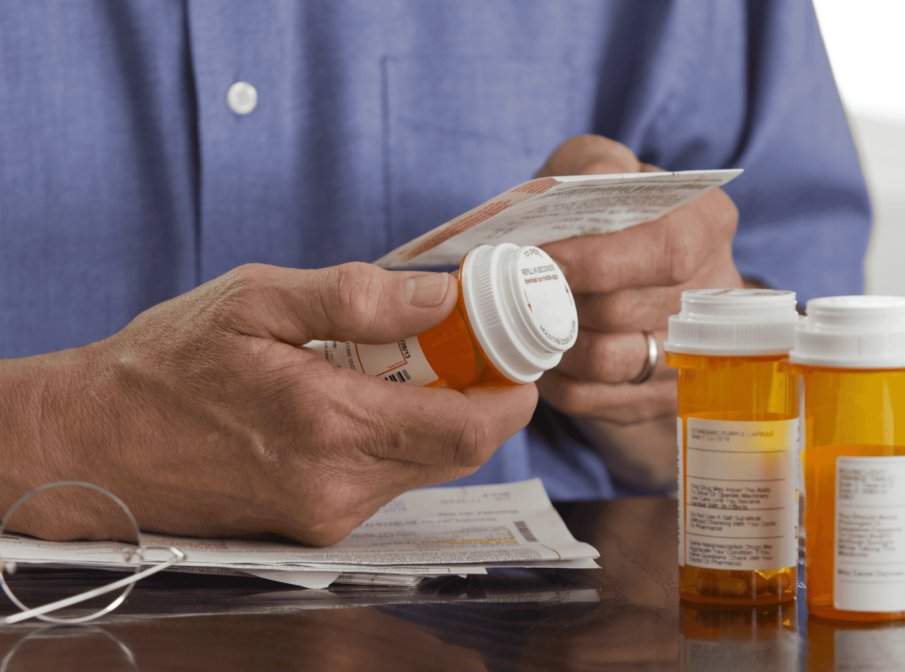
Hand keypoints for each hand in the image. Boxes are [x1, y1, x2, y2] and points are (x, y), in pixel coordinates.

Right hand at [0, 263, 536, 544]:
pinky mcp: (314, 526)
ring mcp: (327, 515)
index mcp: (330, 426)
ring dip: (440, 416)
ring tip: (413, 363)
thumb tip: (441, 296)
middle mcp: (337, 486)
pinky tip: (371, 398)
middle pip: (459, 452)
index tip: (520, 354)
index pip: (468, 430)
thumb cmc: (167, 365)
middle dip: (482, 398)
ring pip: (426, 468)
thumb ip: (355, 298)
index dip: (512, 395)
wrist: (96, 442)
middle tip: (471, 344)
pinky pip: (387, 482)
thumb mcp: (255, 300)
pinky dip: (401, 439)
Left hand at [534, 135, 742, 486]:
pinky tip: (541, 350)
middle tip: (517, 288)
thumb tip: (597, 180)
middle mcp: (713, 292)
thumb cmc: (597, 215)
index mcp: (707, 223)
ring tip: (527, 317)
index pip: (665, 250)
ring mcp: (694, 353)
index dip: (596, 260)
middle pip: (627, 309)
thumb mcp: (595, 168)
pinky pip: (595, 399)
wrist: (615, 274)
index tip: (541, 257)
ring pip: (610, 361)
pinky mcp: (660, 398)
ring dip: (555, 341)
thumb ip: (596, 164)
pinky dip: (555, 377)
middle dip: (562, 299)